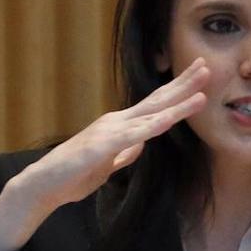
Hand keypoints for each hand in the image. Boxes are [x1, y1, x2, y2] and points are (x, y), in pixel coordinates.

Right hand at [0, 59, 208, 250]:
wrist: (43, 185)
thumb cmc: (73, 175)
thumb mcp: (108, 164)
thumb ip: (125, 152)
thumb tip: (142, 145)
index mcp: (120, 126)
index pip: (155, 105)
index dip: (178, 91)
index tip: (199, 78)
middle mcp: (117, 122)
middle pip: (157, 99)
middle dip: (183, 83)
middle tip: (207, 65)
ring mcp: (110, 131)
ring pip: (151, 113)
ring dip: (178, 101)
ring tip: (202, 89)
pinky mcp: (103, 146)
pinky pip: (134, 135)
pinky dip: (154, 125)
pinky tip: (171, 118)